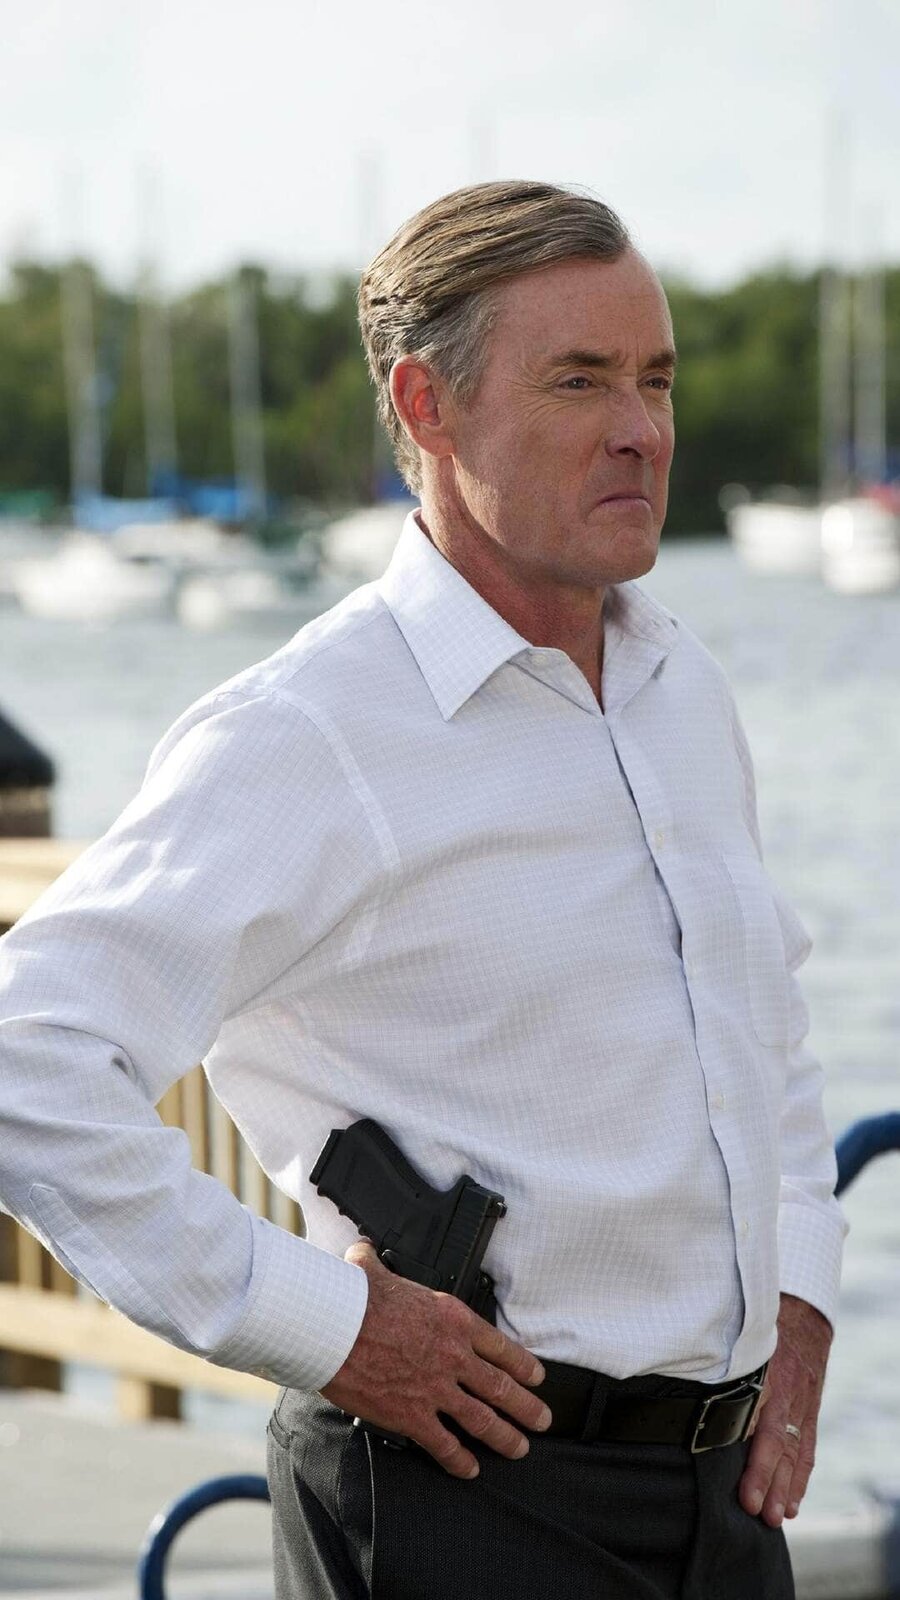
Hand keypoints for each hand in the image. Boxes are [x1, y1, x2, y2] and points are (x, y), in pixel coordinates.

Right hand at [320, 1241, 550, 1478]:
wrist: (334, 1327)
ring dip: (505, 1437)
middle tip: (542, 1419)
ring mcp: (436, 1388)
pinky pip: (444, 1444)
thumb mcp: (373, 1270)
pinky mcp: (412, 1415)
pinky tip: (470, 1470)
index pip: (500, 1346)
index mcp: (453, 1319)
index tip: (537, 1377)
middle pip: (501, 1387)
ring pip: (483, 1419)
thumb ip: (375, 1261)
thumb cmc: (354, 1296)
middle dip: (526, 1407)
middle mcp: (453, 1355)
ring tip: (519, 1449)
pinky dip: (459, 1460)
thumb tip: (362, 1250)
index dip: (523, 1364)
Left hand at [739, 1293, 832, 1527]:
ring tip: (775, 1516)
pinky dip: (800, 1478)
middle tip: (754, 1508)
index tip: (734, 1464)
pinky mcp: (811, 1411)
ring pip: (794, 1448)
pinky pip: (807, 1448)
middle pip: (775, 1436)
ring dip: (785, 1485)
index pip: (752, 1408)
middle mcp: (785, 1388)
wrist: (803, 1315)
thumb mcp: (734, 1336)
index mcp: (761, 1367)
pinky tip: (792, 1502)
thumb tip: (680, 1395)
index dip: (743, 1440)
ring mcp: (802, 1401)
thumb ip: (716, 1365)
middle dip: (765, 1475)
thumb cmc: (755, 1327)